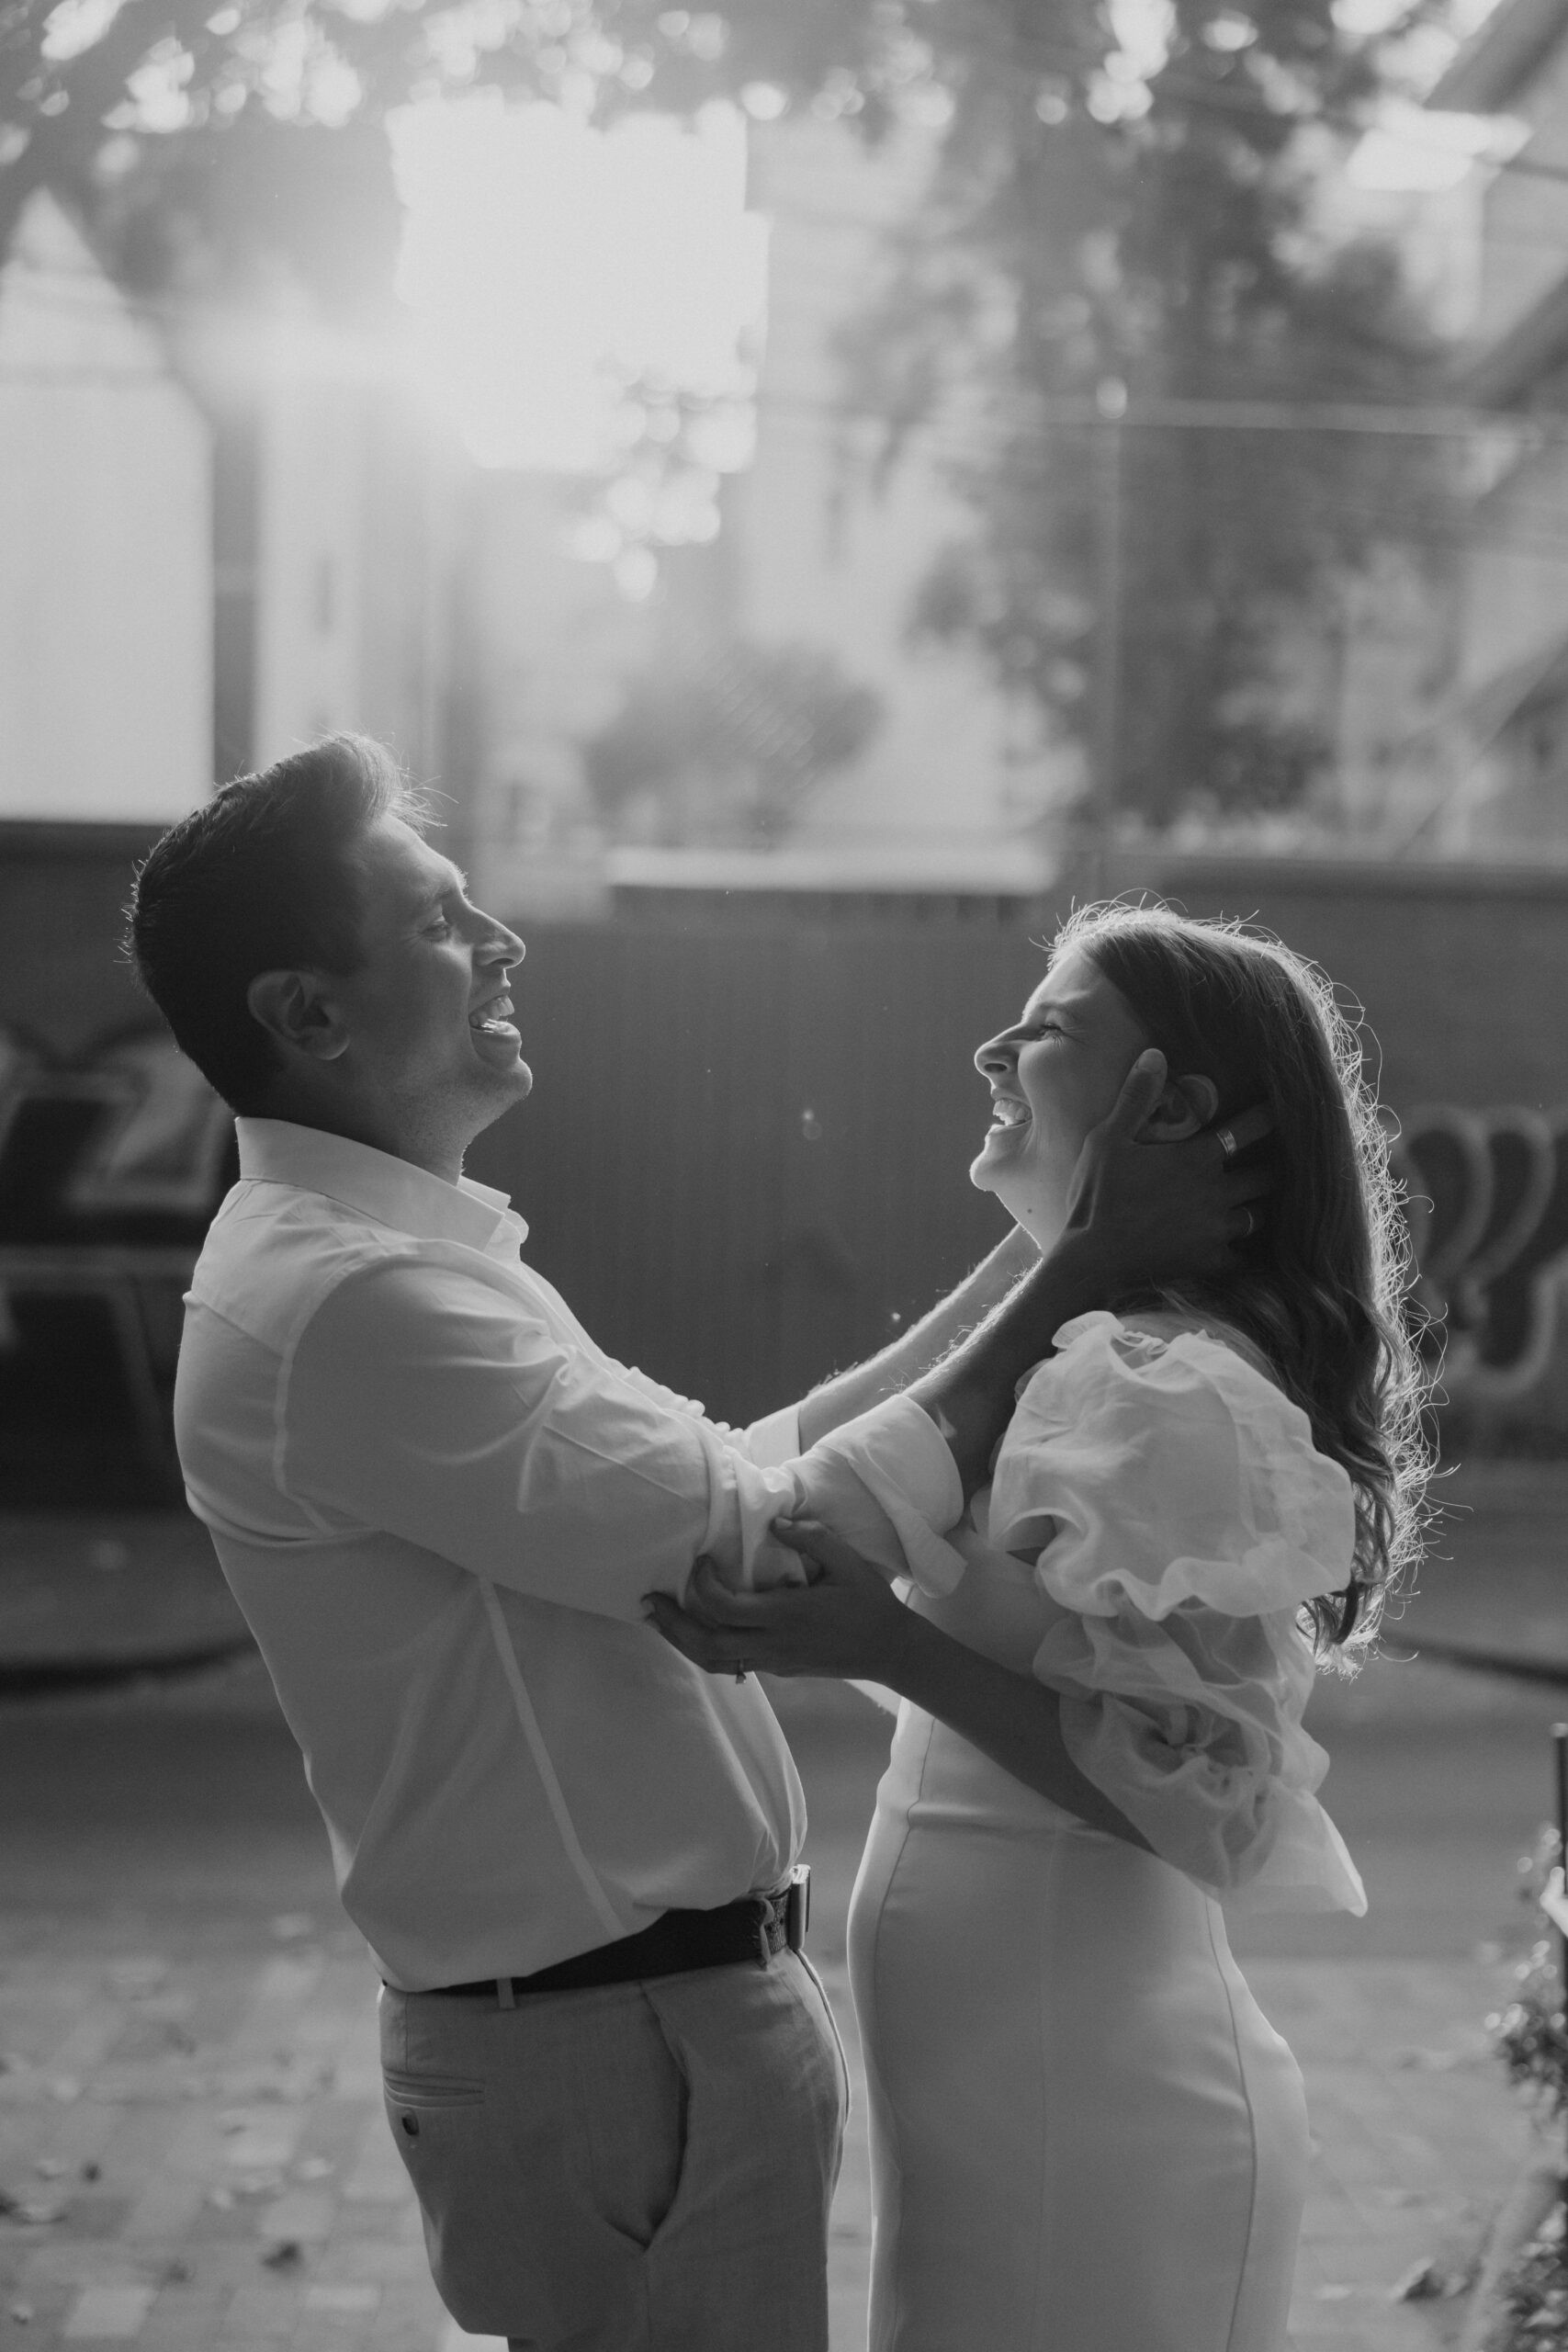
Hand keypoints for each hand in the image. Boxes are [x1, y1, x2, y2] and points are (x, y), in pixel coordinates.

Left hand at [644, 1521, 912, 1683]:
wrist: (889, 1650)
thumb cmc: (868, 1602)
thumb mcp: (847, 1561)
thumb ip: (811, 1537)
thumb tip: (775, 1521)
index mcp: (787, 1616)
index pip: (725, 1608)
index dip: (702, 1585)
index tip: (700, 1560)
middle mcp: (773, 1645)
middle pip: (707, 1645)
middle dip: (673, 1624)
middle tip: (649, 1601)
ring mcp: (773, 1662)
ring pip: (713, 1662)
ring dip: (681, 1641)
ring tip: (659, 1618)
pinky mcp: (777, 1670)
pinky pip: (730, 1663)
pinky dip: (704, 1647)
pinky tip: (693, 1628)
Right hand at [1062, 1051, 1271, 1286]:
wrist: (1094, 1258)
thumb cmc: (1099, 1195)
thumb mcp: (1109, 1139)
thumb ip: (1137, 1097)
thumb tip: (1156, 1054)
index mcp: (1198, 1159)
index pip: (1249, 1130)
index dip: (1268, 1118)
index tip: (1283, 1110)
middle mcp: (1217, 1192)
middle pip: (1266, 1176)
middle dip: (1275, 1168)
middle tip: (1283, 1164)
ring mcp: (1217, 1229)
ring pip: (1259, 1216)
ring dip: (1260, 1208)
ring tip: (1262, 1206)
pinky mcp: (1210, 1261)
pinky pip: (1243, 1258)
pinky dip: (1246, 1253)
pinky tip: (1248, 1254)